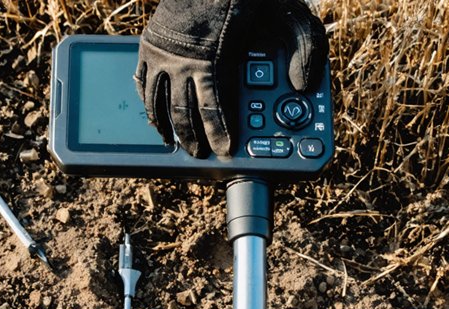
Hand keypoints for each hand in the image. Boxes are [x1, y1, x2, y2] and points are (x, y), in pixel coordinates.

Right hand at [135, 0, 327, 157]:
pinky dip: (148, 101)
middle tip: (200, 154)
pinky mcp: (150, 44)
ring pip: (159, 102)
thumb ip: (304, 48)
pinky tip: (153, 112)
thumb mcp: (288, 14)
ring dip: (167, 125)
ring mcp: (163, 53)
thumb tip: (303, 85)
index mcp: (214, 58)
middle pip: (183, 111)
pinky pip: (143, 81)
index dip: (218, 133)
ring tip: (174, 142)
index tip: (225, 150)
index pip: (213, 108)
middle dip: (193, 137)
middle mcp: (183, 60)